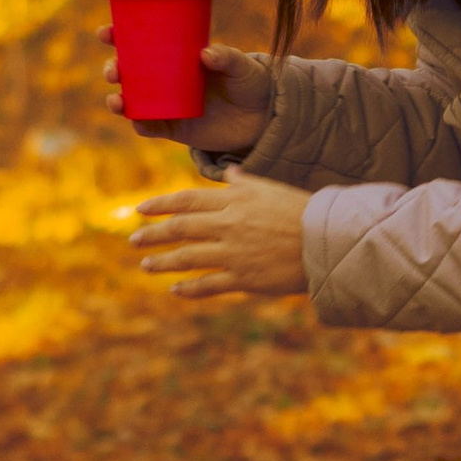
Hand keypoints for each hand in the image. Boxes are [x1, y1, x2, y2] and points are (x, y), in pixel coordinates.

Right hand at [98, 27, 272, 156]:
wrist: (262, 118)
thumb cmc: (249, 82)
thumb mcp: (242, 65)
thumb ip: (227, 56)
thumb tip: (206, 53)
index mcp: (176, 56)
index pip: (141, 42)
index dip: (119, 36)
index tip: (107, 33)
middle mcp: (165, 79)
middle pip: (128, 72)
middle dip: (113, 69)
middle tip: (113, 70)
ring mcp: (167, 104)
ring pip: (132, 100)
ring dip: (117, 99)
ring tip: (116, 100)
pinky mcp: (174, 128)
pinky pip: (149, 127)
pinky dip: (139, 123)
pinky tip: (135, 119)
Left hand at [133, 174, 310, 300]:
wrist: (327, 241)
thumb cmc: (301, 211)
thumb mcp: (271, 188)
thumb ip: (245, 182)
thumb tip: (229, 171)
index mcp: (234, 200)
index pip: (187, 200)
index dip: (160, 205)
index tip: (140, 209)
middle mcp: (229, 225)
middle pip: (181, 228)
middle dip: (153, 234)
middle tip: (133, 239)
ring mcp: (234, 253)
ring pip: (188, 257)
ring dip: (163, 262)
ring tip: (145, 265)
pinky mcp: (244, 279)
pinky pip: (209, 285)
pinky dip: (189, 288)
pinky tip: (175, 290)